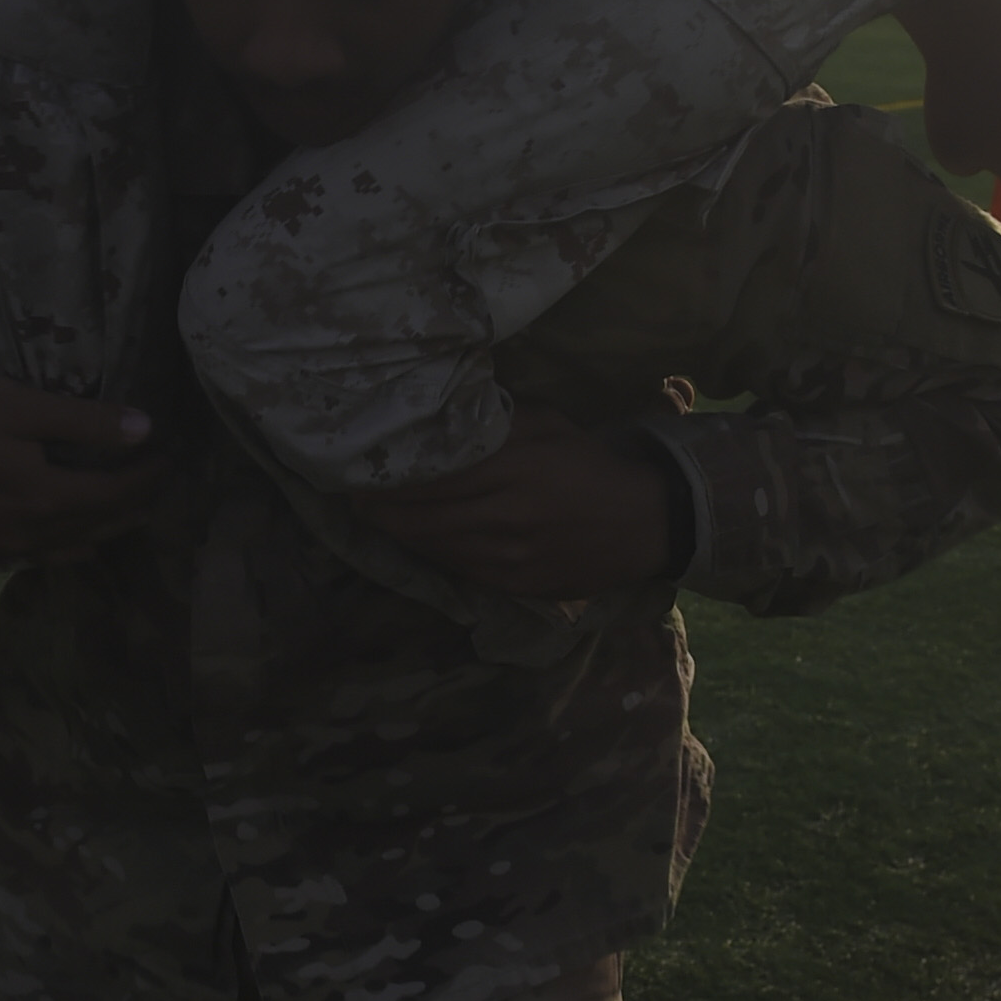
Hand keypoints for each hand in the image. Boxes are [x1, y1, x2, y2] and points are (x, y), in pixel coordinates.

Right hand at [0, 371, 172, 561]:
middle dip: (136, 504)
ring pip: (74, 546)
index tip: (169, 455)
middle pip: (99, 526)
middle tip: (161, 481)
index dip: (147, 477)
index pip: (115, 494)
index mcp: (42, 498)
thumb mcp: (17, 404)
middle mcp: (27, 533)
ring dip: (109, 529)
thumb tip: (145, 429)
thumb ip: (83, 422)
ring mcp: (2, 546)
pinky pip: (41, 557)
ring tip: (134, 510)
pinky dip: (71, 548)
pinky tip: (80, 542)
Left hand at [360, 406, 683, 600]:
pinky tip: (423, 542)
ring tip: (379, 521)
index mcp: (516, 469)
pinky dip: (437, 555)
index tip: (358, 476)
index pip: (435, 479)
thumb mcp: (548, 425)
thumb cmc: (590, 464)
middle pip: (425, 520)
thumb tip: (444, 414)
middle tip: (356, 502)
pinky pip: (463, 571)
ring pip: (438, 550)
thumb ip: (497, 423)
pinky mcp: (519, 586)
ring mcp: (513, 558)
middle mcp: (509, 517)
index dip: (390, 484)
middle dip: (382, 514)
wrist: (645, 523)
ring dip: (404, 537)